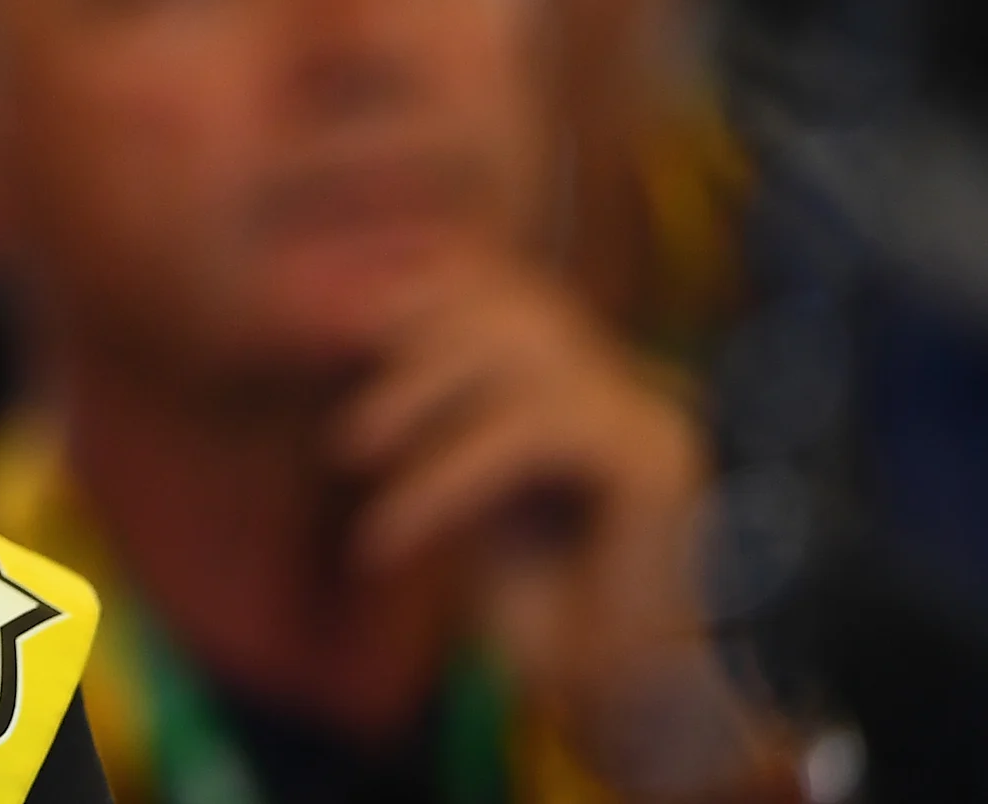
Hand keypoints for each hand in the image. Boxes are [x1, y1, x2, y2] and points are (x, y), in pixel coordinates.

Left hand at [332, 267, 794, 803]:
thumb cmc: (540, 612)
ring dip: (417, 393)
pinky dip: (444, 474)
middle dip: (411, 328)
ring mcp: (652, 411)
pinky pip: (534, 432)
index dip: (415, 279)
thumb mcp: (459, 489)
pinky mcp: (656, 460)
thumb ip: (428, 410)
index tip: (331, 319)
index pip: (500, 283)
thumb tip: (357, 322)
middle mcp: (628, 378)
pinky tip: (386, 534)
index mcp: (585, 374)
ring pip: (521, 351)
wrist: (626, 709)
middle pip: (512, 297)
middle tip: (338, 392)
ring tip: (349, 452)